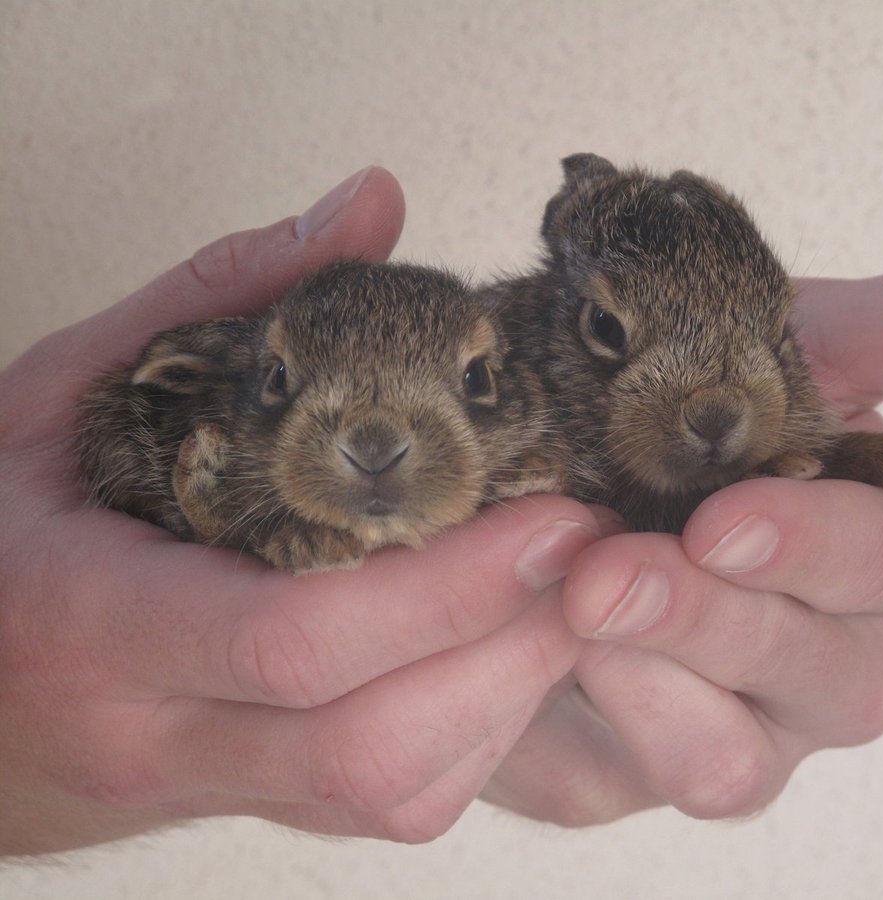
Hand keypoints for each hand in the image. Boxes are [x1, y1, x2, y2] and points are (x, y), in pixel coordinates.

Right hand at [0, 168, 604, 854]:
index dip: (447, 584)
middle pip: (367, 738)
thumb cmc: (5, 523)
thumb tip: (374, 207)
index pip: (292, 636)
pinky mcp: (255, 806)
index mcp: (91, 618)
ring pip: (392, 791)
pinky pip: (390, 805)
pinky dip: (479, 729)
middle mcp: (153, 729)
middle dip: (512, 648)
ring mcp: (206, 787)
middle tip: (599, 552)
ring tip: (571, 591)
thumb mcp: (76, 385)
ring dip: (511, 693)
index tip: (556, 515)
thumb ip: (228, 291)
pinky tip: (504, 646)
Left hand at [481, 217, 882, 822]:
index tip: (723, 519)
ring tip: (574, 607)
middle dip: (718, 619)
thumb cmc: (687, 401)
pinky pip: (643, 778)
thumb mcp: (791, 344)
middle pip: (827, 671)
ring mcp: (750, 724)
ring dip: (658, 681)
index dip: (823, 545)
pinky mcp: (656, 764)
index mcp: (876, 548)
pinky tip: (543, 655)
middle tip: (609, 571)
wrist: (544, 466)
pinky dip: (600, 722)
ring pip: (739, 754)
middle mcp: (831, 652)